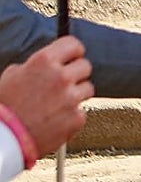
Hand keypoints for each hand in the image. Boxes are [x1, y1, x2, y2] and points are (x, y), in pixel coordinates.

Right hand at [0, 36, 93, 155]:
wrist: (3, 139)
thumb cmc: (5, 109)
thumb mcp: (12, 76)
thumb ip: (35, 65)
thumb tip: (49, 61)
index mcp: (44, 61)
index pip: (73, 45)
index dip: (73, 52)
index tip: (73, 58)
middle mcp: (60, 76)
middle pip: (85, 66)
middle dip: (75, 74)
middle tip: (62, 85)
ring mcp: (71, 98)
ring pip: (87, 88)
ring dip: (76, 95)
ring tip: (56, 105)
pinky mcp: (76, 118)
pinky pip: (82, 112)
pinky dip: (72, 116)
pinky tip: (56, 120)